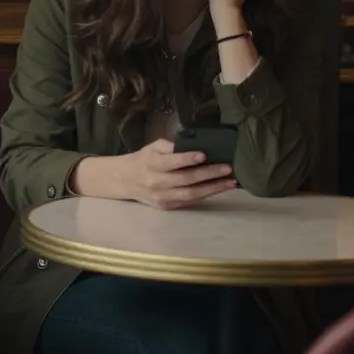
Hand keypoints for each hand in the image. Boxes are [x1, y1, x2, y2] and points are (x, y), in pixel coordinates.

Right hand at [121, 139, 235, 209]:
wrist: (124, 180)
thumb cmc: (143, 160)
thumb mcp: (153, 147)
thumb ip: (172, 146)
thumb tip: (197, 146)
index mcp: (151, 164)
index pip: (171, 162)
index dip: (187, 159)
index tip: (204, 155)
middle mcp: (156, 182)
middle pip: (185, 179)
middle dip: (208, 174)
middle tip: (227, 168)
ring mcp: (161, 197)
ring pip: (190, 194)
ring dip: (212, 188)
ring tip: (230, 182)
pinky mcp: (166, 206)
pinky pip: (189, 202)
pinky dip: (205, 195)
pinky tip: (218, 188)